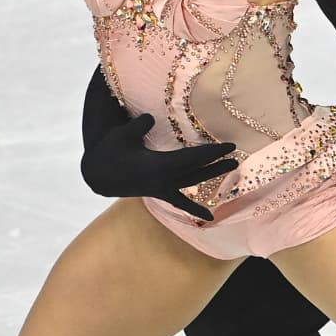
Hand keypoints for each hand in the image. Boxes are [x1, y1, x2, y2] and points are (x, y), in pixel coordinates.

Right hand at [79, 113, 238, 220]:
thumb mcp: (122, 135)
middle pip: (198, 171)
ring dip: (213, 175)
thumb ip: (138, 126)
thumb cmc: (111, 151)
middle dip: (217, 164)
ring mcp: (163, 188)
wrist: (99, 175)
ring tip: (233, 168)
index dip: (212, 151)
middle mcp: (165, 180)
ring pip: (193, 181)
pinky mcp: (160, 192)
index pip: (193, 158)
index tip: (231, 146)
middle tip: (236, 157)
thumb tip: (150, 118)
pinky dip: (195, 208)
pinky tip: (209, 217)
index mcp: (159, 166)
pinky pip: (181, 201)